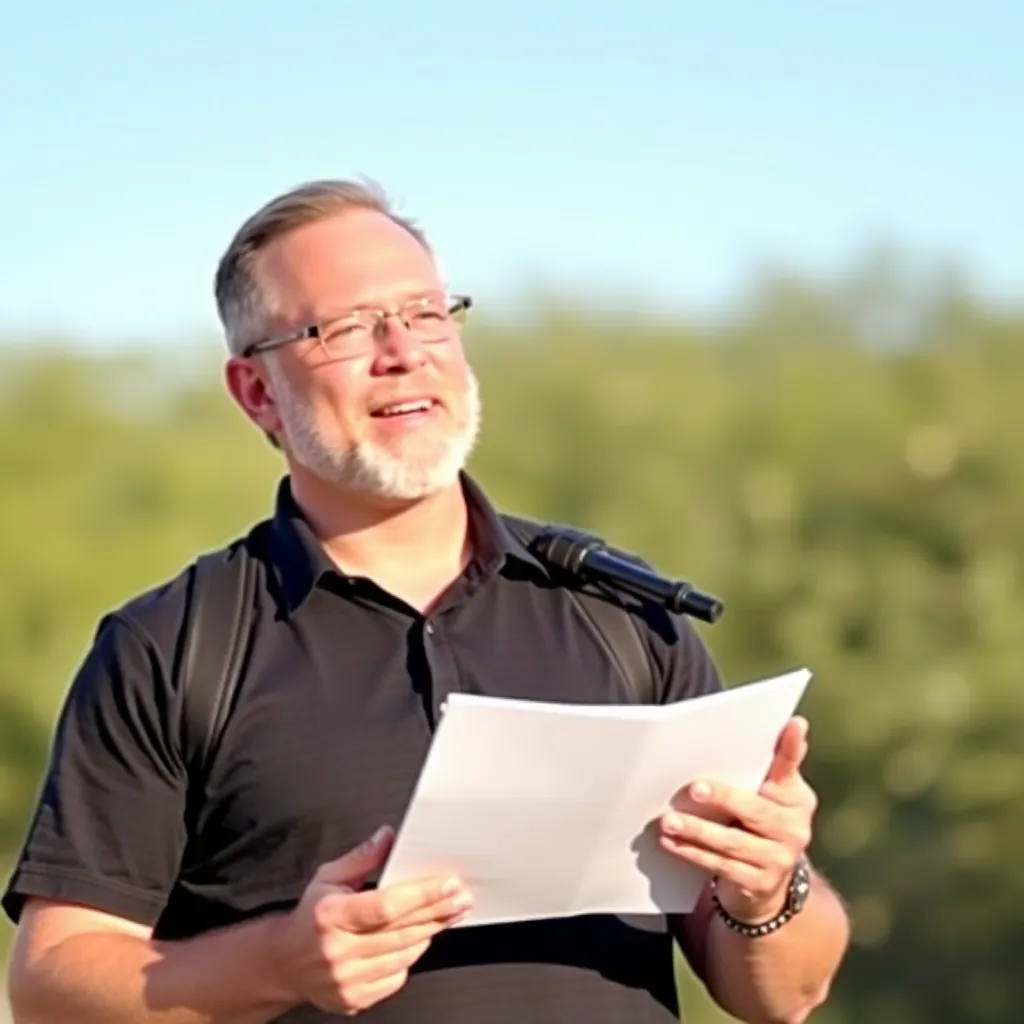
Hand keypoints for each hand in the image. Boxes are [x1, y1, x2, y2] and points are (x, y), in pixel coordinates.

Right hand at [272, 825, 471, 1014]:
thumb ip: (361, 857)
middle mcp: (338, 950)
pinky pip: (398, 975)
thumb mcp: (328, 878)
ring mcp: (347, 979)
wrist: (284, 964)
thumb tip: (388, 837)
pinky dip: (411, 955)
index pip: (386, 906)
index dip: (422, 894)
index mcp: (331, 915)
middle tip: (461, 897)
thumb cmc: (310, 918)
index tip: (448, 884)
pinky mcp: (355, 999)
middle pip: (402, 930)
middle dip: (438, 911)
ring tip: (446, 914)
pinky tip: (417, 939)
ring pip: (405, 953)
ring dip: (430, 931)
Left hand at [659, 716, 817, 920]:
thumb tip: (736, 731)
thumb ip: (759, 767)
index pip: (790, 766)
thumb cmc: (757, 822)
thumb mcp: (766, 794)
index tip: (794, 723)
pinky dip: (692, 853)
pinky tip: (670, 843)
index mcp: (796, 797)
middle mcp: (794, 828)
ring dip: (697, 830)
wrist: (767, 880)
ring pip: (733, 842)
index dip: (793, 746)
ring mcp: (780, 859)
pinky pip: (721, 866)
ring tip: (668, 821)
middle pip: (755, 810)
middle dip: (723, 797)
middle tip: (694, 788)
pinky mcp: (760, 884)